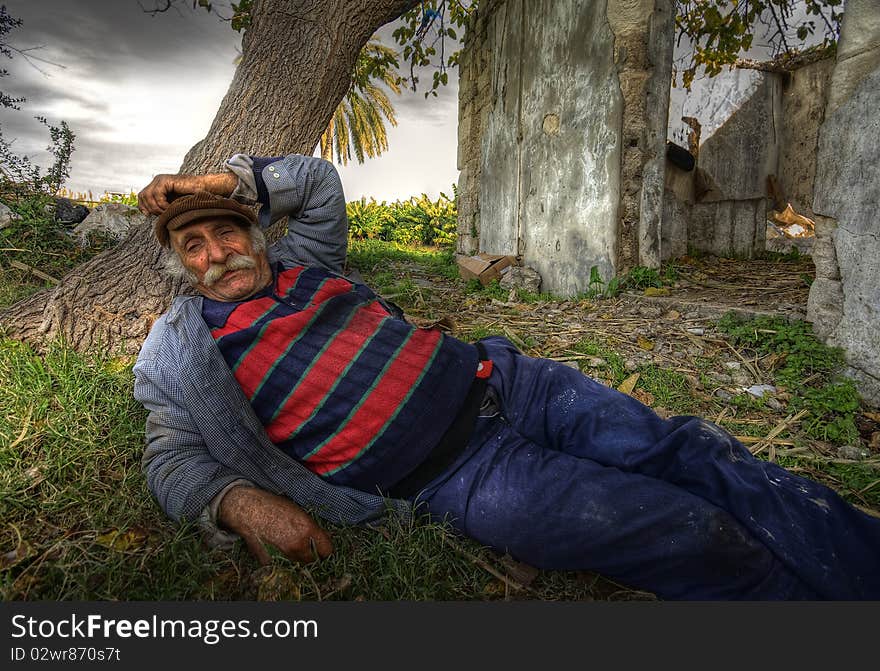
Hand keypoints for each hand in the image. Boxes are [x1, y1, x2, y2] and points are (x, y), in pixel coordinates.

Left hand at [137, 172, 237, 215]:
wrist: (204, 189)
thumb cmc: (192, 198)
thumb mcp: (172, 204)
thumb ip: (161, 206)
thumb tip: (147, 214)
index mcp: (157, 185)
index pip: (142, 196)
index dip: (143, 206)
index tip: (149, 215)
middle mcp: (157, 180)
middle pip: (143, 196)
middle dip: (151, 208)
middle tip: (162, 214)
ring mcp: (161, 179)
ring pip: (148, 196)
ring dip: (157, 207)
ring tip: (168, 211)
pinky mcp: (166, 180)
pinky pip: (157, 195)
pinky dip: (162, 204)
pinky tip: (170, 207)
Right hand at [218, 485, 332, 564]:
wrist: (247, 509)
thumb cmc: (273, 505)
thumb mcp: (298, 512)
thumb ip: (311, 528)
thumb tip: (321, 538)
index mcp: (307, 530)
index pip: (327, 550)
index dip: (325, 547)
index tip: (322, 545)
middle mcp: (298, 545)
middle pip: (313, 560)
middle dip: (311, 553)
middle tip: (305, 545)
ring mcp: (283, 555)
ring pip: (298, 563)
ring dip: (298, 557)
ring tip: (290, 544)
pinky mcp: (270, 562)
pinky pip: (282, 564)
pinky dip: (282, 558)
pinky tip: (277, 546)